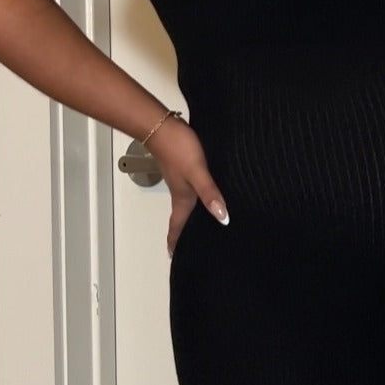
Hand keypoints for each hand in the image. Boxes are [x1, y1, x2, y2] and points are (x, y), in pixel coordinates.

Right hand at [146, 115, 229, 255]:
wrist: (162, 126)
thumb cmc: (177, 148)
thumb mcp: (197, 172)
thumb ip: (209, 194)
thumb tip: (222, 218)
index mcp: (183, 198)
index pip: (177, 226)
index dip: (176, 243)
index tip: (175, 258)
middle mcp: (181, 192)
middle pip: (181, 219)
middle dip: (184, 235)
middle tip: (189, 250)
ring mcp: (181, 180)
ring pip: (186, 205)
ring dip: (189, 218)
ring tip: (198, 228)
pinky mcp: (184, 168)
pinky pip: (190, 190)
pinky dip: (196, 199)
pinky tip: (204, 196)